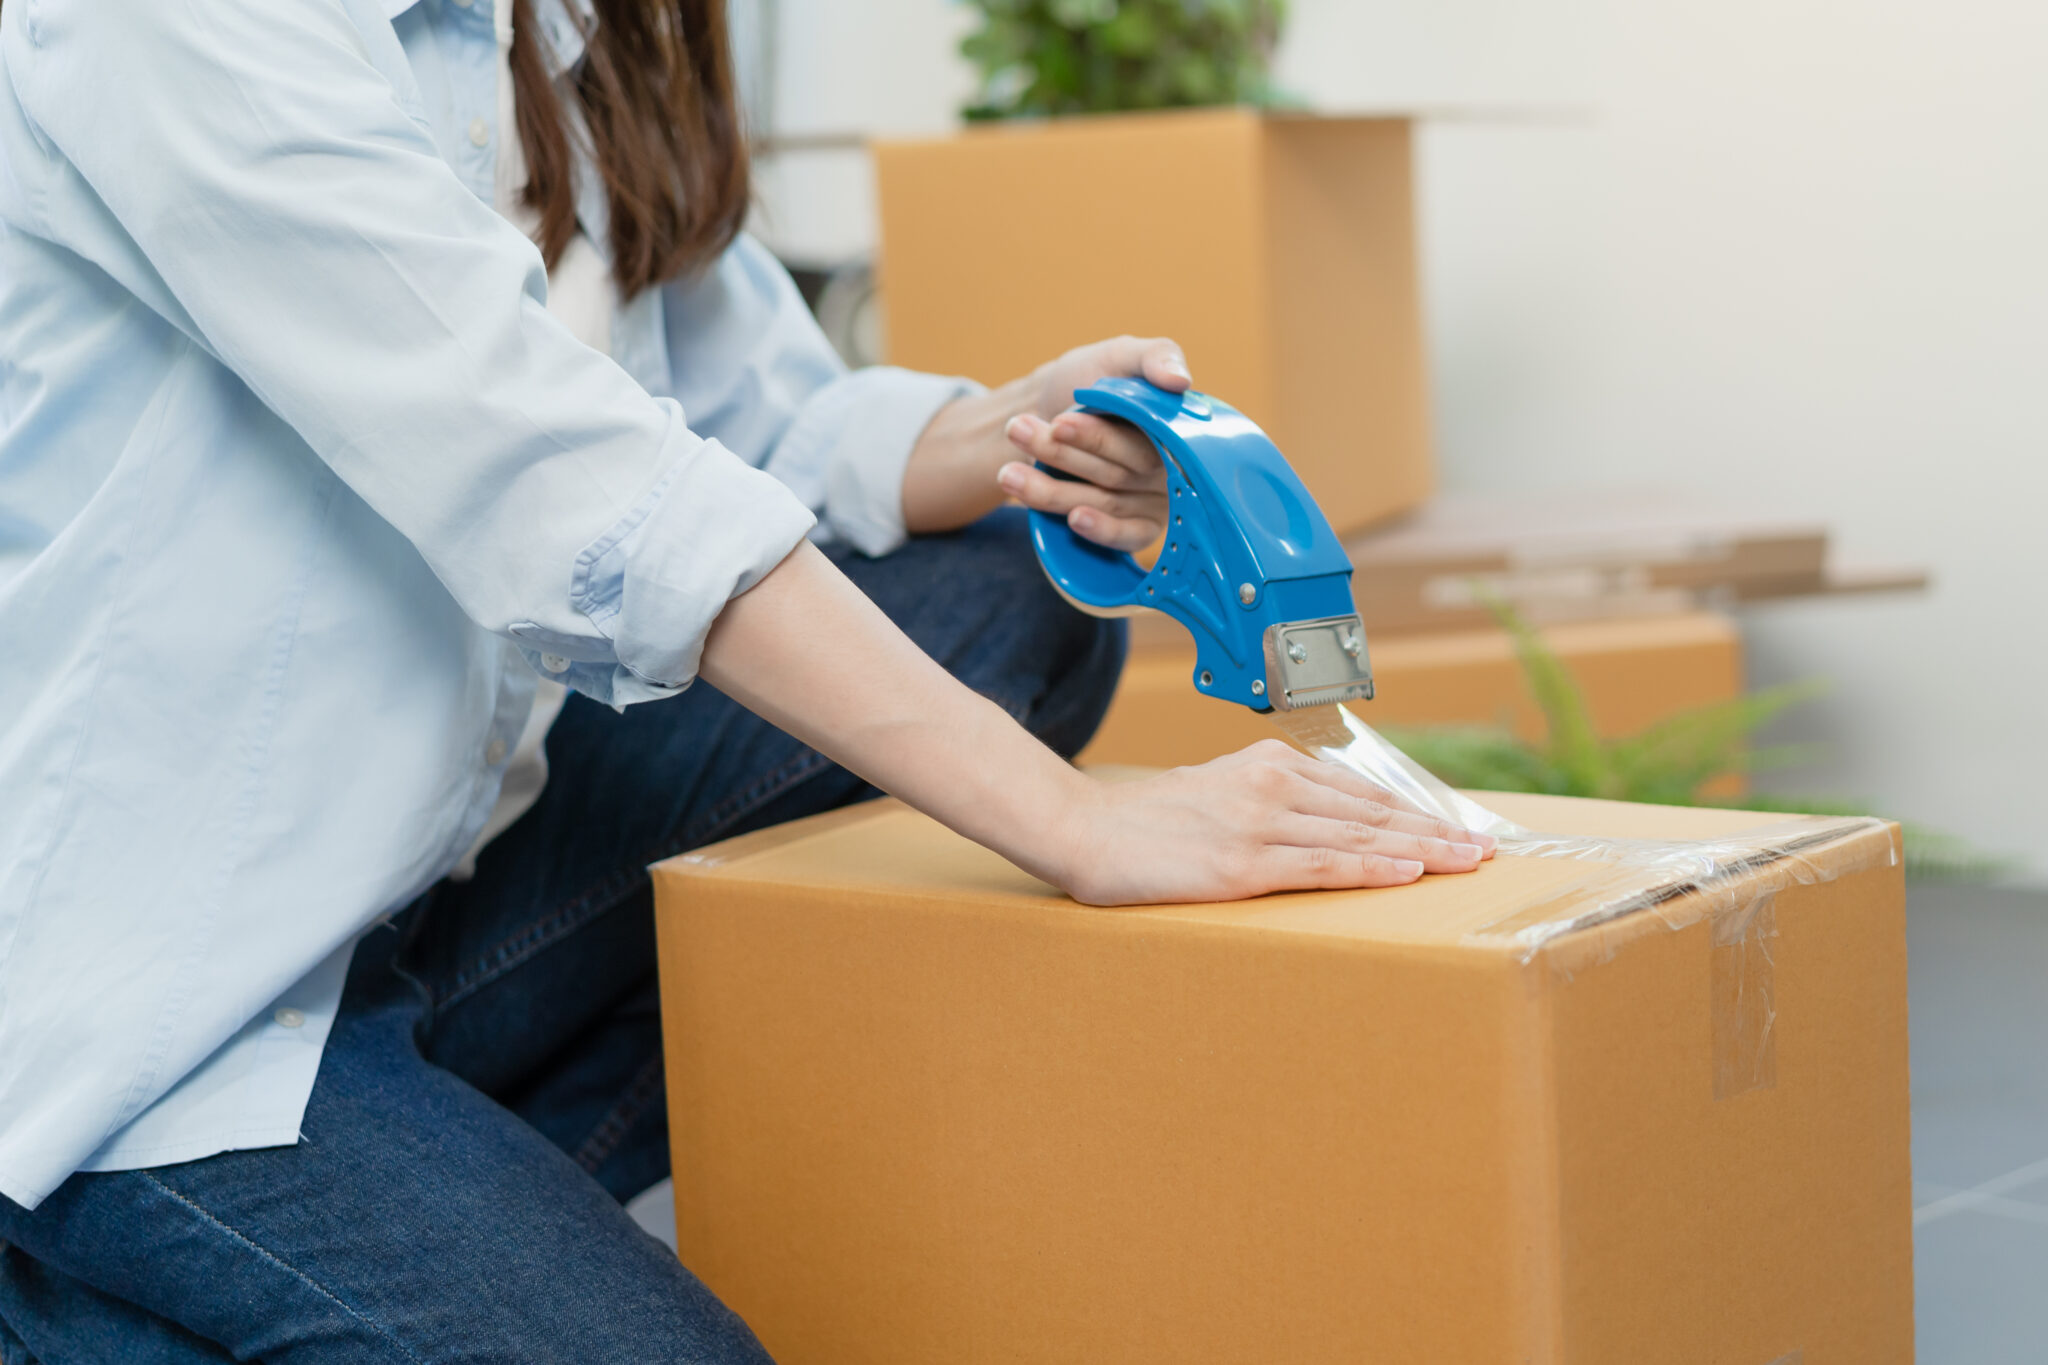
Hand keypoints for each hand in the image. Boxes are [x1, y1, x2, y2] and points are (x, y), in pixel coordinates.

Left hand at [901, 335, 1191, 548]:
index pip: (1142, 440)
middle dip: (1063, 454)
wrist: (1051, 406)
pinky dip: (1101, 530)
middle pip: (1117, 470)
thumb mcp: (1121, 354)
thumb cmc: (1094, 375)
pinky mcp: (1135, 527)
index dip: (1099, 437)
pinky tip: (1072, 520)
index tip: (1059, 424)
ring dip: (1053, 491)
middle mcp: (1168, 466)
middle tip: (1018, 431)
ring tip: (1007, 473)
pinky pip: (1126, 538)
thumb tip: (1180, 381)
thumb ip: (1155, 356)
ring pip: (1105, 501)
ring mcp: (1151, 499)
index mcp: (1172, 426)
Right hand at [1048, 740, 1497, 906]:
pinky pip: (1322, 867)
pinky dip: (1371, 869)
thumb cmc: (1145, 819)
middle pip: (1371, 812)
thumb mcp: (1213, 789)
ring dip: (1421, 850)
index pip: (1359, 791)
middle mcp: (1271, 786)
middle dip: (1434, 830)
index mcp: (1267, 764)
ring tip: (1466, 862)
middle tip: (1484, 848)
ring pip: (1359, 838)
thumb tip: (1316, 822)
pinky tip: (1408, 872)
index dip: (1414, 810)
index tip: (1455, 826)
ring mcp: (1258, 825)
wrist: (1083, 827)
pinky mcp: (1241, 866)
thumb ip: (1265, 798)